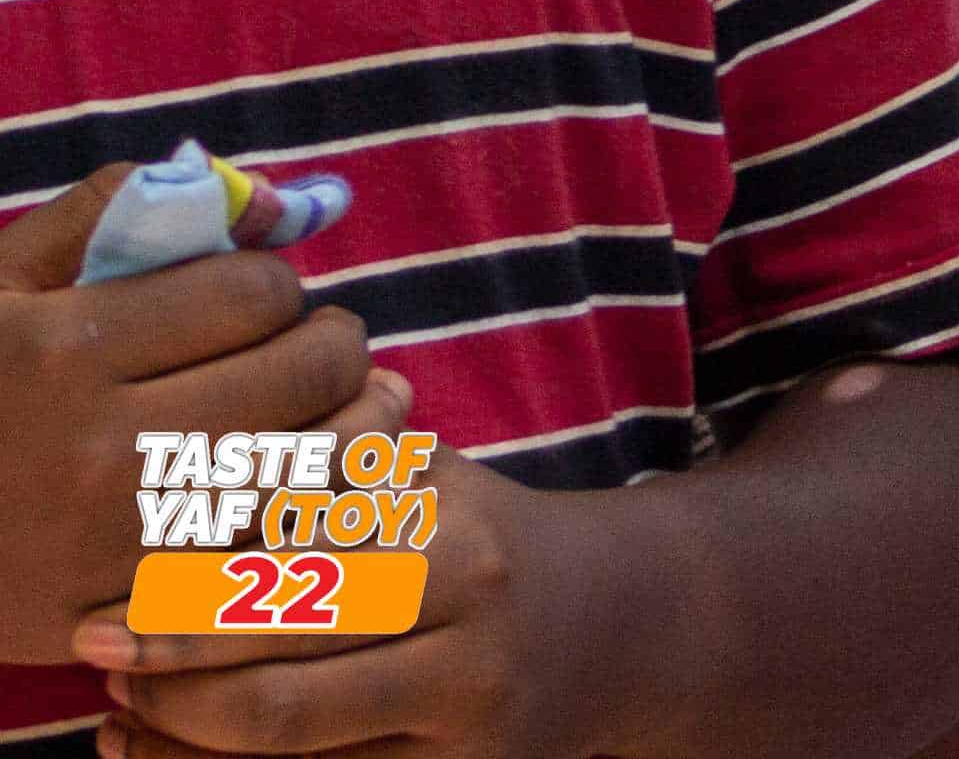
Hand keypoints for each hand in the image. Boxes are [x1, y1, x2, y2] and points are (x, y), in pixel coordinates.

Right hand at [0, 170, 392, 668]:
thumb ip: (119, 210)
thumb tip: (266, 199)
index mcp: (63, 351)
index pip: (256, 291)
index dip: (273, 285)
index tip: (255, 301)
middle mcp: (99, 448)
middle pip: (308, 373)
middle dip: (328, 346)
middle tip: (312, 348)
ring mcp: (118, 542)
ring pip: (316, 466)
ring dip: (344, 427)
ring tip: (327, 411)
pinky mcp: (129, 615)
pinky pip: (277, 556)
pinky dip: (312, 520)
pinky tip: (307, 491)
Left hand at [84, 450, 622, 758]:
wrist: (626, 621)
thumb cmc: (491, 539)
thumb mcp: (434, 482)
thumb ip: (333, 466)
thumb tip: (196, 471)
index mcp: (455, 536)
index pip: (293, 559)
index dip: (186, 585)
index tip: (110, 592)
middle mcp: (469, 624)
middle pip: (279, 657)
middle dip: (167, 664)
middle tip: (94, 652)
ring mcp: (469, 713)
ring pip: (285, 737)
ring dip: (179, 731)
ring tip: (118, 710)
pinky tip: (162, 755)